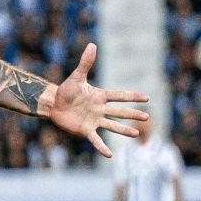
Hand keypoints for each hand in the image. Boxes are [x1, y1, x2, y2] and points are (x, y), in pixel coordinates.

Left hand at [35, 43, 148, 157]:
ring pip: (112, 126)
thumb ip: (86, 63)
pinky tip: (110, 155)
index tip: (147, 97)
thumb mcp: (76, 77)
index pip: (119, 96)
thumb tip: (92, 45)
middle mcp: (100, 109)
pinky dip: (102, 147)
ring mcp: (94, 121)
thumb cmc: (66, 90)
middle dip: (132, 114)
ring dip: (123, 130)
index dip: (132, 96)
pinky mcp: (85, 131)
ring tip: (136, 134)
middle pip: (119, 112)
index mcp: (100, 96)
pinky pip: (96, 140)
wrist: (53, 104)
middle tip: (147, 117)